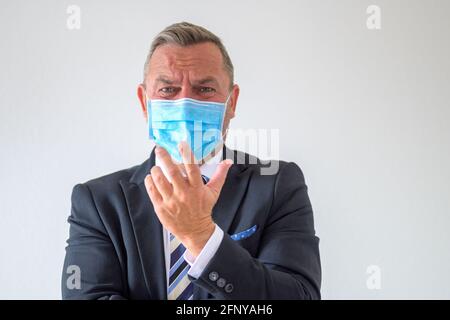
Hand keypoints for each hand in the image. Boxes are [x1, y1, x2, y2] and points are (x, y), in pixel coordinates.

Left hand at [144, 142, 232, 257]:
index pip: (192, 168)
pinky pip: (152, 191)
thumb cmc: (203, 209)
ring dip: (156, 170)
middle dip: (165, 158)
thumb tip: (228, 162)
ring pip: (160, 181)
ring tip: (156, 166)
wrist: (196, 230)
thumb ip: (220, 175)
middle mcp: (183, 194)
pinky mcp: (161, 207)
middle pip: (172, 173)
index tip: (182, 144)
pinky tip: (150, 177)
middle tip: (160, 149)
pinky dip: (150, 182)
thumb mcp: (213, 192)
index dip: (187, 154)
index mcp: (197, 189)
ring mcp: (171, 201)